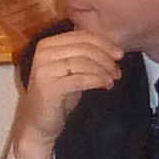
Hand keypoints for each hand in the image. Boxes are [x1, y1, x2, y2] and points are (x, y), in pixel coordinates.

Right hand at [9, 28, 123, 158]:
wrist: (39, 122)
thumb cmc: (58, 95)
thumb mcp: (70, 69)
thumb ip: (84, 55)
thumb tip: (112, 48)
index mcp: (47, 44)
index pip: (81, 36)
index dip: (104, 43)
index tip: (119, 54)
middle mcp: (43, 54)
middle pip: (84, 48)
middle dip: (106, 58)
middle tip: (118, 70)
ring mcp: (44, 70)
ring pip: (83, 62)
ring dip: (104, 70)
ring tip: (113, 79)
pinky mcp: (49, 87)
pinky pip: (80, 79)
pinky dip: (97, 80)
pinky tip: (106, 85)